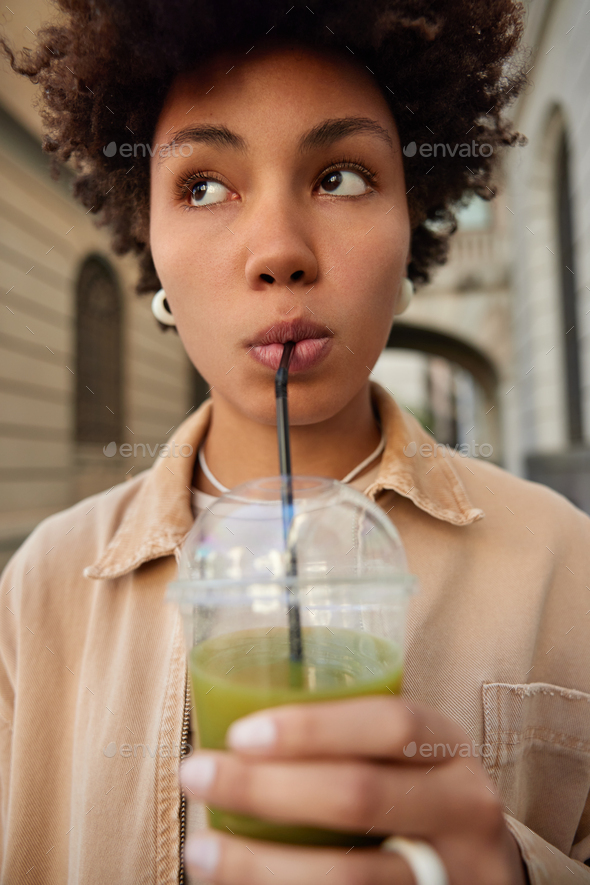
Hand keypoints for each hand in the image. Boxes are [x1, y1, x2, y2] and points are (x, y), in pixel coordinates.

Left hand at [180, 696, 527, 884]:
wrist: (485, 876)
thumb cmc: (420, 798)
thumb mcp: (410, 758)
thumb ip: (353, 742)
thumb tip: (236, 729)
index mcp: (450, 750)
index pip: (392, 724)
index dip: (314, 727)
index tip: (240, 733)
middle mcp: (463, 809)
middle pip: (360, 796)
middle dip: (267, 788)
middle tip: (196, 774)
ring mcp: (450, 875)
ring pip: (350, 877)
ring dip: (261, 866)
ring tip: (201, 851)